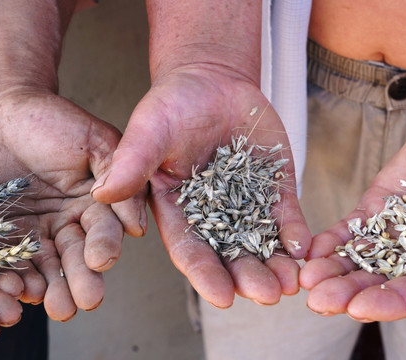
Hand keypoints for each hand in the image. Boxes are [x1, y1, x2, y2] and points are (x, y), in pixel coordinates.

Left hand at [0, 90, 146, 320]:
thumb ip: (117, 177)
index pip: (103, 231)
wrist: (0, 109)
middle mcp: (68, 222)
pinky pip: (10, 261)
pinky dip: (15, 278)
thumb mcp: (94, 142)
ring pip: (46, 266)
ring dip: (52, 288)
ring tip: (55, 308)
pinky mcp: (4, 235)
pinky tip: (19, 292)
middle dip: (80, 280)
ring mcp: (36, 231)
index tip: (101, 261)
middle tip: (83, 301)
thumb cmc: (51, 119)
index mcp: (95, 203)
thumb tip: (136, 226)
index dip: (104, 246)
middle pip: (76, 257)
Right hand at [91, 64, 310, 307]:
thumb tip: (102, 195)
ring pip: (261, 242)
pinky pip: (285, 214)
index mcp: (176, 210)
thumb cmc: (171, 105)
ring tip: (291, 283)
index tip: (223, 297)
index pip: (189, 249)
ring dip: (276, 264)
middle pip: (230, 254)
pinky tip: (303, 247)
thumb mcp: (148, 130)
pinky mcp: (273, 187)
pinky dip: (294, 231)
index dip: (205, 274)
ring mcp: (245, 203)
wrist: (209, 83)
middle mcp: (211, 215)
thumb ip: (132, 162)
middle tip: (268, 295)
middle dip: (248, 276)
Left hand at [300, 109, 405, 320]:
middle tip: (318, 301)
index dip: (394, 303)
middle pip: (386, 283)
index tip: (359, 309)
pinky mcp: (375, 211)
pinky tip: (311, 252)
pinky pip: (351, 231)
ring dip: (334, 273)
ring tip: (307, 280)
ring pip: (363, 260)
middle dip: (351, 293)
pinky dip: (331, 243)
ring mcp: (398, 234)